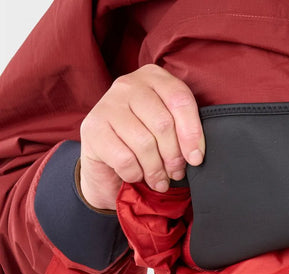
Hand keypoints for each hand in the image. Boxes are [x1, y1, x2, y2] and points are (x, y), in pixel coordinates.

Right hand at [79, 64, 204, 210]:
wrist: (106, 164)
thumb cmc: (144, 145)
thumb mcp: (168, 132)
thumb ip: (183, 133)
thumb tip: (195, 155)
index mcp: (153, 78)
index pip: (180, 100)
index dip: (192, 133)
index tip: (196, 158)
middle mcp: (128, 85)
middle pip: (163, 123)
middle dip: (174, 156)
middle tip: (175, 172)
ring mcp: (107, 105)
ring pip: (144, 143)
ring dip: (155, 169)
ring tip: (158, 179)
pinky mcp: (92, 129)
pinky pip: (125, 158)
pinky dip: (135, 174)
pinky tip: (136, 174)